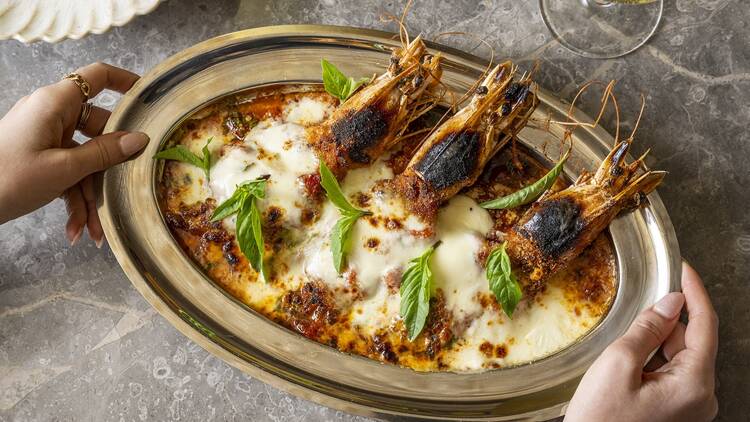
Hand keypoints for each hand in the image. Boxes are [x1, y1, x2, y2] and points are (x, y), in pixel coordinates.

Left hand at [0, 62, 148, 245]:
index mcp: (55, 104)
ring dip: (91, 196)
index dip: (125, 82)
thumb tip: (140, 139)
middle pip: (98, 129)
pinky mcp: (39, 157)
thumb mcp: (64, 169)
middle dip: (110, 167)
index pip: (97, 76)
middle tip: (125, 189)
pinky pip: (68, 172)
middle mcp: (51, 115)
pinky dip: (73, 199)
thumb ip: (105, 153)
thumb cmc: (8, 178)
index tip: (149, 98)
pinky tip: (77, 229)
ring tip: (95, 230)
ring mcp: (44, 136)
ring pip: (84, 159)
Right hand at [565, 263, 718, 421]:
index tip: (684, 269)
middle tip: (640, 306)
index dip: (694, 292)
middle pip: (692, 342)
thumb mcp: (618, 364)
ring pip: (681, 358)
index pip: (704, 324)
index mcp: (694, 384)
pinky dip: (655, 359)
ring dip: (657, 342)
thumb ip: (647, 329)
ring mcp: (690, 408)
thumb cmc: (601, 419)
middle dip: (667, 321)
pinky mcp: (676, 413)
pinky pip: (672, 375)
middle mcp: (701, 398)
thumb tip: (670, 302)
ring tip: (626, 344)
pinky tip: (631, 360)